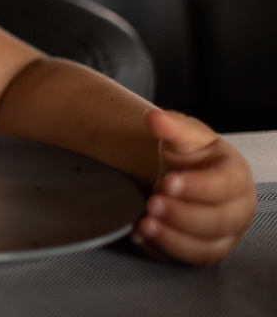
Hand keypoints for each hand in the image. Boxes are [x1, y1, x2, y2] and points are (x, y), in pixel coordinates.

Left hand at [132, 109, 255, 264]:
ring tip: (144, 224)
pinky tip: (142, 236)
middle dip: (183, 216)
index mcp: (236, 177)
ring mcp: (224, 234)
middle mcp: (237, 210)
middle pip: (219, 222)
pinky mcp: (205, 250)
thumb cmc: (192, 156)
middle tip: (153, 203)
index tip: (169, 182)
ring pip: (207, 248)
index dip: (197, 187)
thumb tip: (154, 118)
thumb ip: (171, 126)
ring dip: (174, 239)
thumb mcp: (184, 135)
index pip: (224, 186)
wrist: (186, 173)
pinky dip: (164, 251)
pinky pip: (189, 260)